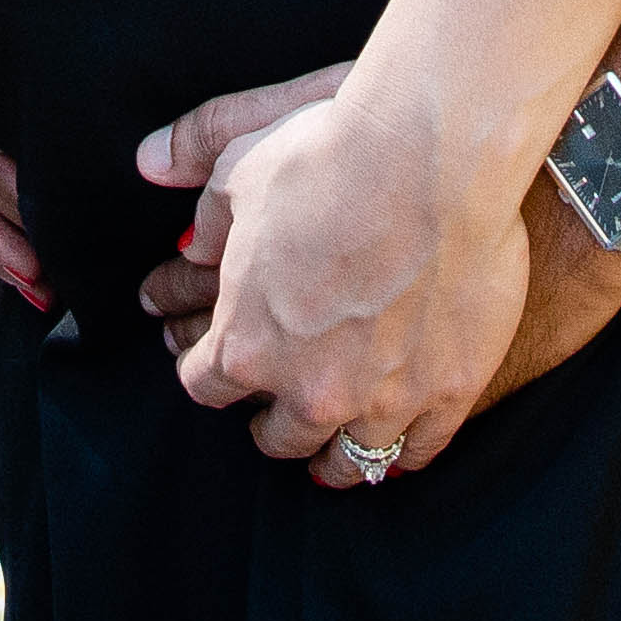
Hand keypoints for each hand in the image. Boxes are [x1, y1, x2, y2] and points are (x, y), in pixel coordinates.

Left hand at [142, 66, 620, 451]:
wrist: (433, 157)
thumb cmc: (328, 157)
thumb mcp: (240, 169)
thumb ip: (202, 201)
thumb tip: (171, 203)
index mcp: (246, 344)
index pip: (205, 386)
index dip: (207, 370)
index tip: (216, 363)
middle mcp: (310, 390)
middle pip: (279, 439)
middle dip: (273, 423)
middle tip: (280, 412)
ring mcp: (382, 401)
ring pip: (349, 464)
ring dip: (336, 458)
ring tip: (335, 454)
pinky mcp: (449, 393)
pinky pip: (420, 451)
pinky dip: (406, 450)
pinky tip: (400, 443)